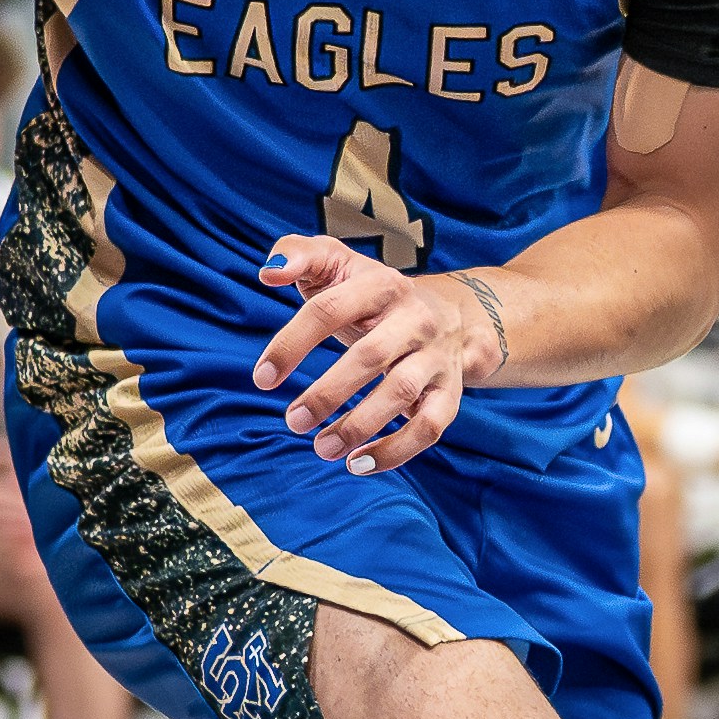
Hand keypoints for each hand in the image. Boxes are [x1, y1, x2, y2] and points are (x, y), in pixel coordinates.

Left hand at [251, 240, 505, 473]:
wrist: (457, 314)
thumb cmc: (375, 293)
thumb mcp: (340, 262)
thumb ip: (300, 254)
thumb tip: (270, 270)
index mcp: (380, 285)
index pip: (329, 309)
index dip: (291, 344)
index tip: (262, 378)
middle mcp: (415, 319)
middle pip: (370, 355)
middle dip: (328, 393)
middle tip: (293, 421)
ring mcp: (436, 357)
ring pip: (401, 393)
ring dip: (359, 426)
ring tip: (322, 449)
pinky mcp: (451, 391)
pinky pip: (430, 426)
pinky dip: (396, 451)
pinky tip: (358, 465)